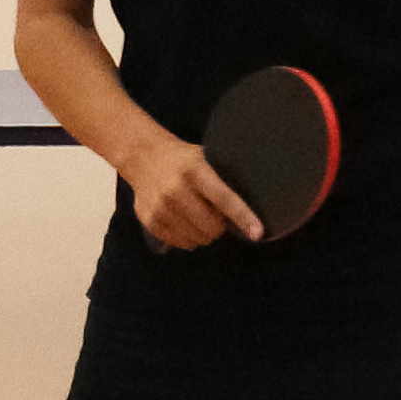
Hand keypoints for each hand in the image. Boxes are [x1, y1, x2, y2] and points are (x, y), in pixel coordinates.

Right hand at [122, 131, 264, 251]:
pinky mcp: (150, 221)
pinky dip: (188, 238)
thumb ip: (223, 179)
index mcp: (194, 170)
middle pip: (211, 226)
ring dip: (204, 233)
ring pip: (197, 238)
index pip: (224, 198)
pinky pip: (181, 243)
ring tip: (197, 215)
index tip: (257, 232)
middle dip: (219, 226)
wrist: (143, 156)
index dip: (243, 216)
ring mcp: (161, 207)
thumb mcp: (204, 158)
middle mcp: (175, 189)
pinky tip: (184, 221)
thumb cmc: (183, 160)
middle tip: (215, 214)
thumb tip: (251, 207)